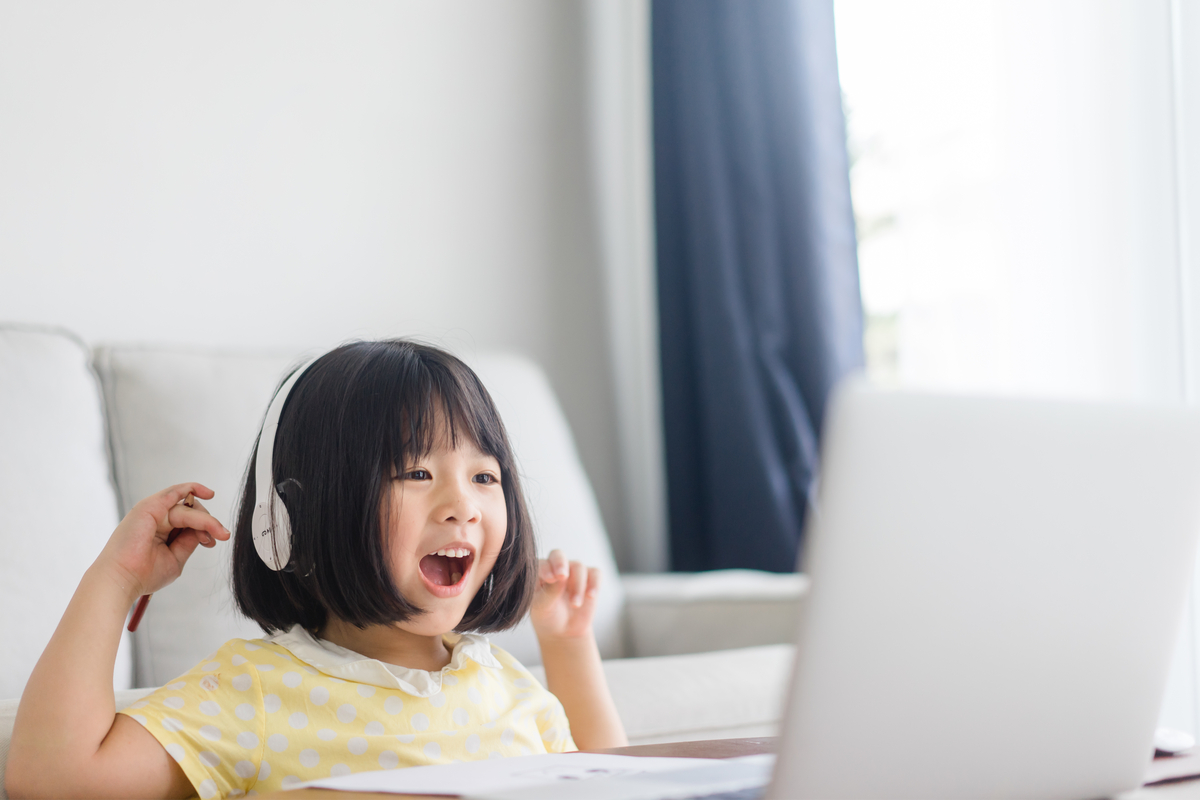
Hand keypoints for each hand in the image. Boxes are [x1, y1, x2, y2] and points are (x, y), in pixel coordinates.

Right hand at [96, 482, 229, 598]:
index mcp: (160, 531)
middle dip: (207, 523)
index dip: (205, 528)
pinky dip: (193, 488)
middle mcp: (156, 519)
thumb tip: (207, 529)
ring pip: (187, 508)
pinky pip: (175, 492)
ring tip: (217, 532)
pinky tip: (208, 493)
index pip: (189, 521)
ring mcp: (152, 511)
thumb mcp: (175, 558)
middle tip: (217, 537)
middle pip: (190, 511)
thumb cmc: (143, 574)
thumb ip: (189, 541)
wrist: (122, 579)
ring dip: (205, 519)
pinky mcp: (150, 507)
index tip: (212, 542)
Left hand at [529, 549, 600, 641]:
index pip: (541, 563)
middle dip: (561, 563)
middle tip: (563, 576)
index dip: (546, 568)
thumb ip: (551, 591)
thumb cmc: (547, 616)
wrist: (564, 630)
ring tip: (575, 604)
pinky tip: (590, 596)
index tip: (550, 578)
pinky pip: (595, 573)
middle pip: (558, 555)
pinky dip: (594, 583)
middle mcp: (555, 567)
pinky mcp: (590, 578)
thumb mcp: (544, 607)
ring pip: (578, 566)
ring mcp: (573, 571)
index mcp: (539, 572)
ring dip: (578, 586)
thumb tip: (562, 576)